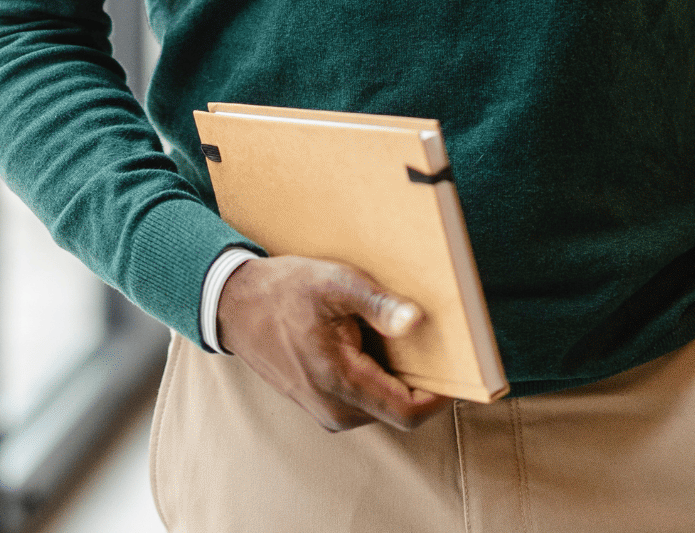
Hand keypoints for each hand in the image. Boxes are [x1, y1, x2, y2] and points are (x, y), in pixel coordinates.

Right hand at [215, 255, 452, 433]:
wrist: (233, 304)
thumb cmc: (283, 290)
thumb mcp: (334, 283)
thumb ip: (378, 305)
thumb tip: (416, 321)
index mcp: (340, 382)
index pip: (409, 412)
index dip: (442, 396)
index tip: (461, 370)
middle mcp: (334, 409)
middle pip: (399, 411)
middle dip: (421, 381)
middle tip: (434, 343)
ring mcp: (324, 411)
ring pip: (381, 406)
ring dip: (396, 377)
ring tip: (395, 336)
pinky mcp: (319, 404)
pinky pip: (363, 400)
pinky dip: (376, 377)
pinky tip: (370, 343)